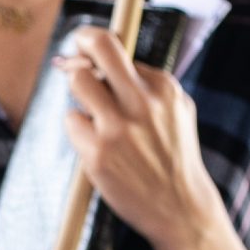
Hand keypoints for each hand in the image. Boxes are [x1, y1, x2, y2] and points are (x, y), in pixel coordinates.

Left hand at [58, 28, 220, 249]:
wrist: (180, 207)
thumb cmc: (171, 155)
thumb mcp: (175, 110)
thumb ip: (146, 83)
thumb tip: (96, 58)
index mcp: (163, 87)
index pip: (119, 48)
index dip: (95, 46)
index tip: (84, 48)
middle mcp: (143, 102)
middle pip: (99, 47)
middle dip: (80, 43)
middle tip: (69, 54)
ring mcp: (119, 127)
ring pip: (78, 80)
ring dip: (76, 88)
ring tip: (90, 108)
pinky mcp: (98, 153)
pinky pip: (71, 120)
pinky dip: (78, 128)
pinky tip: (96, 143)